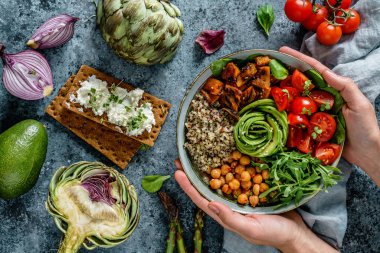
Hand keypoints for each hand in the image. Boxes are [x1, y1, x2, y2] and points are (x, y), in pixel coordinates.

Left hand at [174, 160, 336, 252]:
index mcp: (225, 214)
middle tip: (181, 159)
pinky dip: (229, 165)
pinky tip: (224, 156)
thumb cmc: (273, 233)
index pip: (201, 199)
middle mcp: (228, 204)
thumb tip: (210, 204)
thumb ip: (230, 218)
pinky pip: (236, 175)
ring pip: (219, 179)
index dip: (188, 187)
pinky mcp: (250, 188)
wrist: (295, 230)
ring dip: (208, 167)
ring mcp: (238, 195)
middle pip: (206, 187)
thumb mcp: (251, 228)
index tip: (177, 172)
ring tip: (197, 154)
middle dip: (193, 174)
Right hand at [280, 47, 379, 185]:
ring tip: (268, 86)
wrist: (366, 154)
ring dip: (283, 93)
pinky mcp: (312, 127)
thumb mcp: (359, 104)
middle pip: (302, 82)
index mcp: (334, 89)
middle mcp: (323, 99)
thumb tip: (326, 72)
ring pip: (297, 99)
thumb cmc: (366, 128)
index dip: (299, 59)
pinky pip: (297, 118)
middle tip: (270, 67)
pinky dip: (286, 114)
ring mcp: (316, 113)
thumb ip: (345, 87)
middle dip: (287, 73)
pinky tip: (276, 110)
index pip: (315, 70)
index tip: (283, 51)